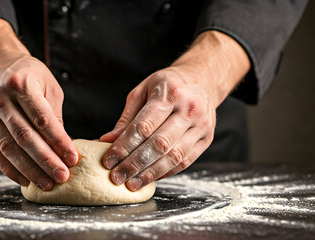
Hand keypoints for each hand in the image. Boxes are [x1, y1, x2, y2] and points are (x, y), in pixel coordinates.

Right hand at [0, 18, 77, 189]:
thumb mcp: (49, 87)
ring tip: (46, 183)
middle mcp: (0, 99)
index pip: (42, 119)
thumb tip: (63, 149)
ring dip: (29, 169)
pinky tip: (25, 180)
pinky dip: (10, 169)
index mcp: (21, 84)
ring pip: (8, 148)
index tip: (73, 158)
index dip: (58, 141)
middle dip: (45, 160)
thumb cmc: (31, 77)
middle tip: (62, 176)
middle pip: (24, 136)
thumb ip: (54, 117)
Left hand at [100, 30, 249, 190]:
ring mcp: (201, 125)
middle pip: (159, 144)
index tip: (109, 160)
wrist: (202, 80)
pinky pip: (185, 161)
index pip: (143, 126)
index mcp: (169, 93)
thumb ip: (126, 117)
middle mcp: (188, 109)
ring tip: (131, 183)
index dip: (124, 146)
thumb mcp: (143, 91)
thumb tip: (107, 140)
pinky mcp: (206, 139)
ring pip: (174, 156)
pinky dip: (165, 172)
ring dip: (150, 173)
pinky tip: (150, 178)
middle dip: (134, 164)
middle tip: (117, 176)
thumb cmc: (167, 85)